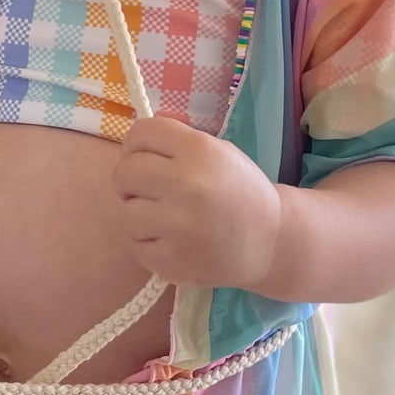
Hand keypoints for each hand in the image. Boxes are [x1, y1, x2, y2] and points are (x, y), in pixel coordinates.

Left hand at [110, 117, 281, 290]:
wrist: (270, 241)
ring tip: (164, 218)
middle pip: (124, 172)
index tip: (143, 157)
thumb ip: (176, 143)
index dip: (136, 144)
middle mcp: (187, 185)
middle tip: (147, 190)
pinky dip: (147, 243)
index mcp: (199, 151)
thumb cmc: (239, 191)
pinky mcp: (172, 261)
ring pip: (126, 212)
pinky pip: (134, 245)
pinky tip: (170, 240)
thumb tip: (132, 142)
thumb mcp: (218, 151)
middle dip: (130, 180)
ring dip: (138, 214)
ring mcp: (178, 226)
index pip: (141, 133)